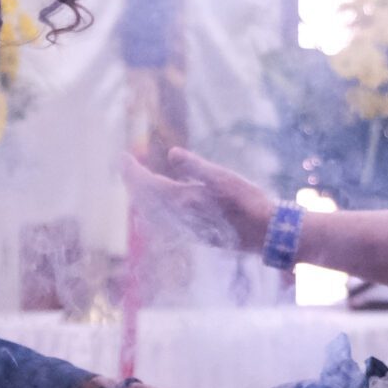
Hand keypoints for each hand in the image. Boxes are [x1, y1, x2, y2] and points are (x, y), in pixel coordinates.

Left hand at [124, 147, 278, 254]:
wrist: (265, 233)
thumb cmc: (247, 202)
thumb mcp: (222, 178)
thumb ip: (195, 166)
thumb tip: (171, 153)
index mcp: (183, 200)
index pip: (146, 185)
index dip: (131, 171)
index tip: (122, 156)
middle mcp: (179, 217)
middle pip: (144, 199)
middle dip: (132, 182)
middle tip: (126, 165)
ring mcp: (185, 228)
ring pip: (151, 212)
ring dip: (140, 196)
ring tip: (136, 181)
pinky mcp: (194, 234)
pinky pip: (162, 221)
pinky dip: (152, 209)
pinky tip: (157, 205)